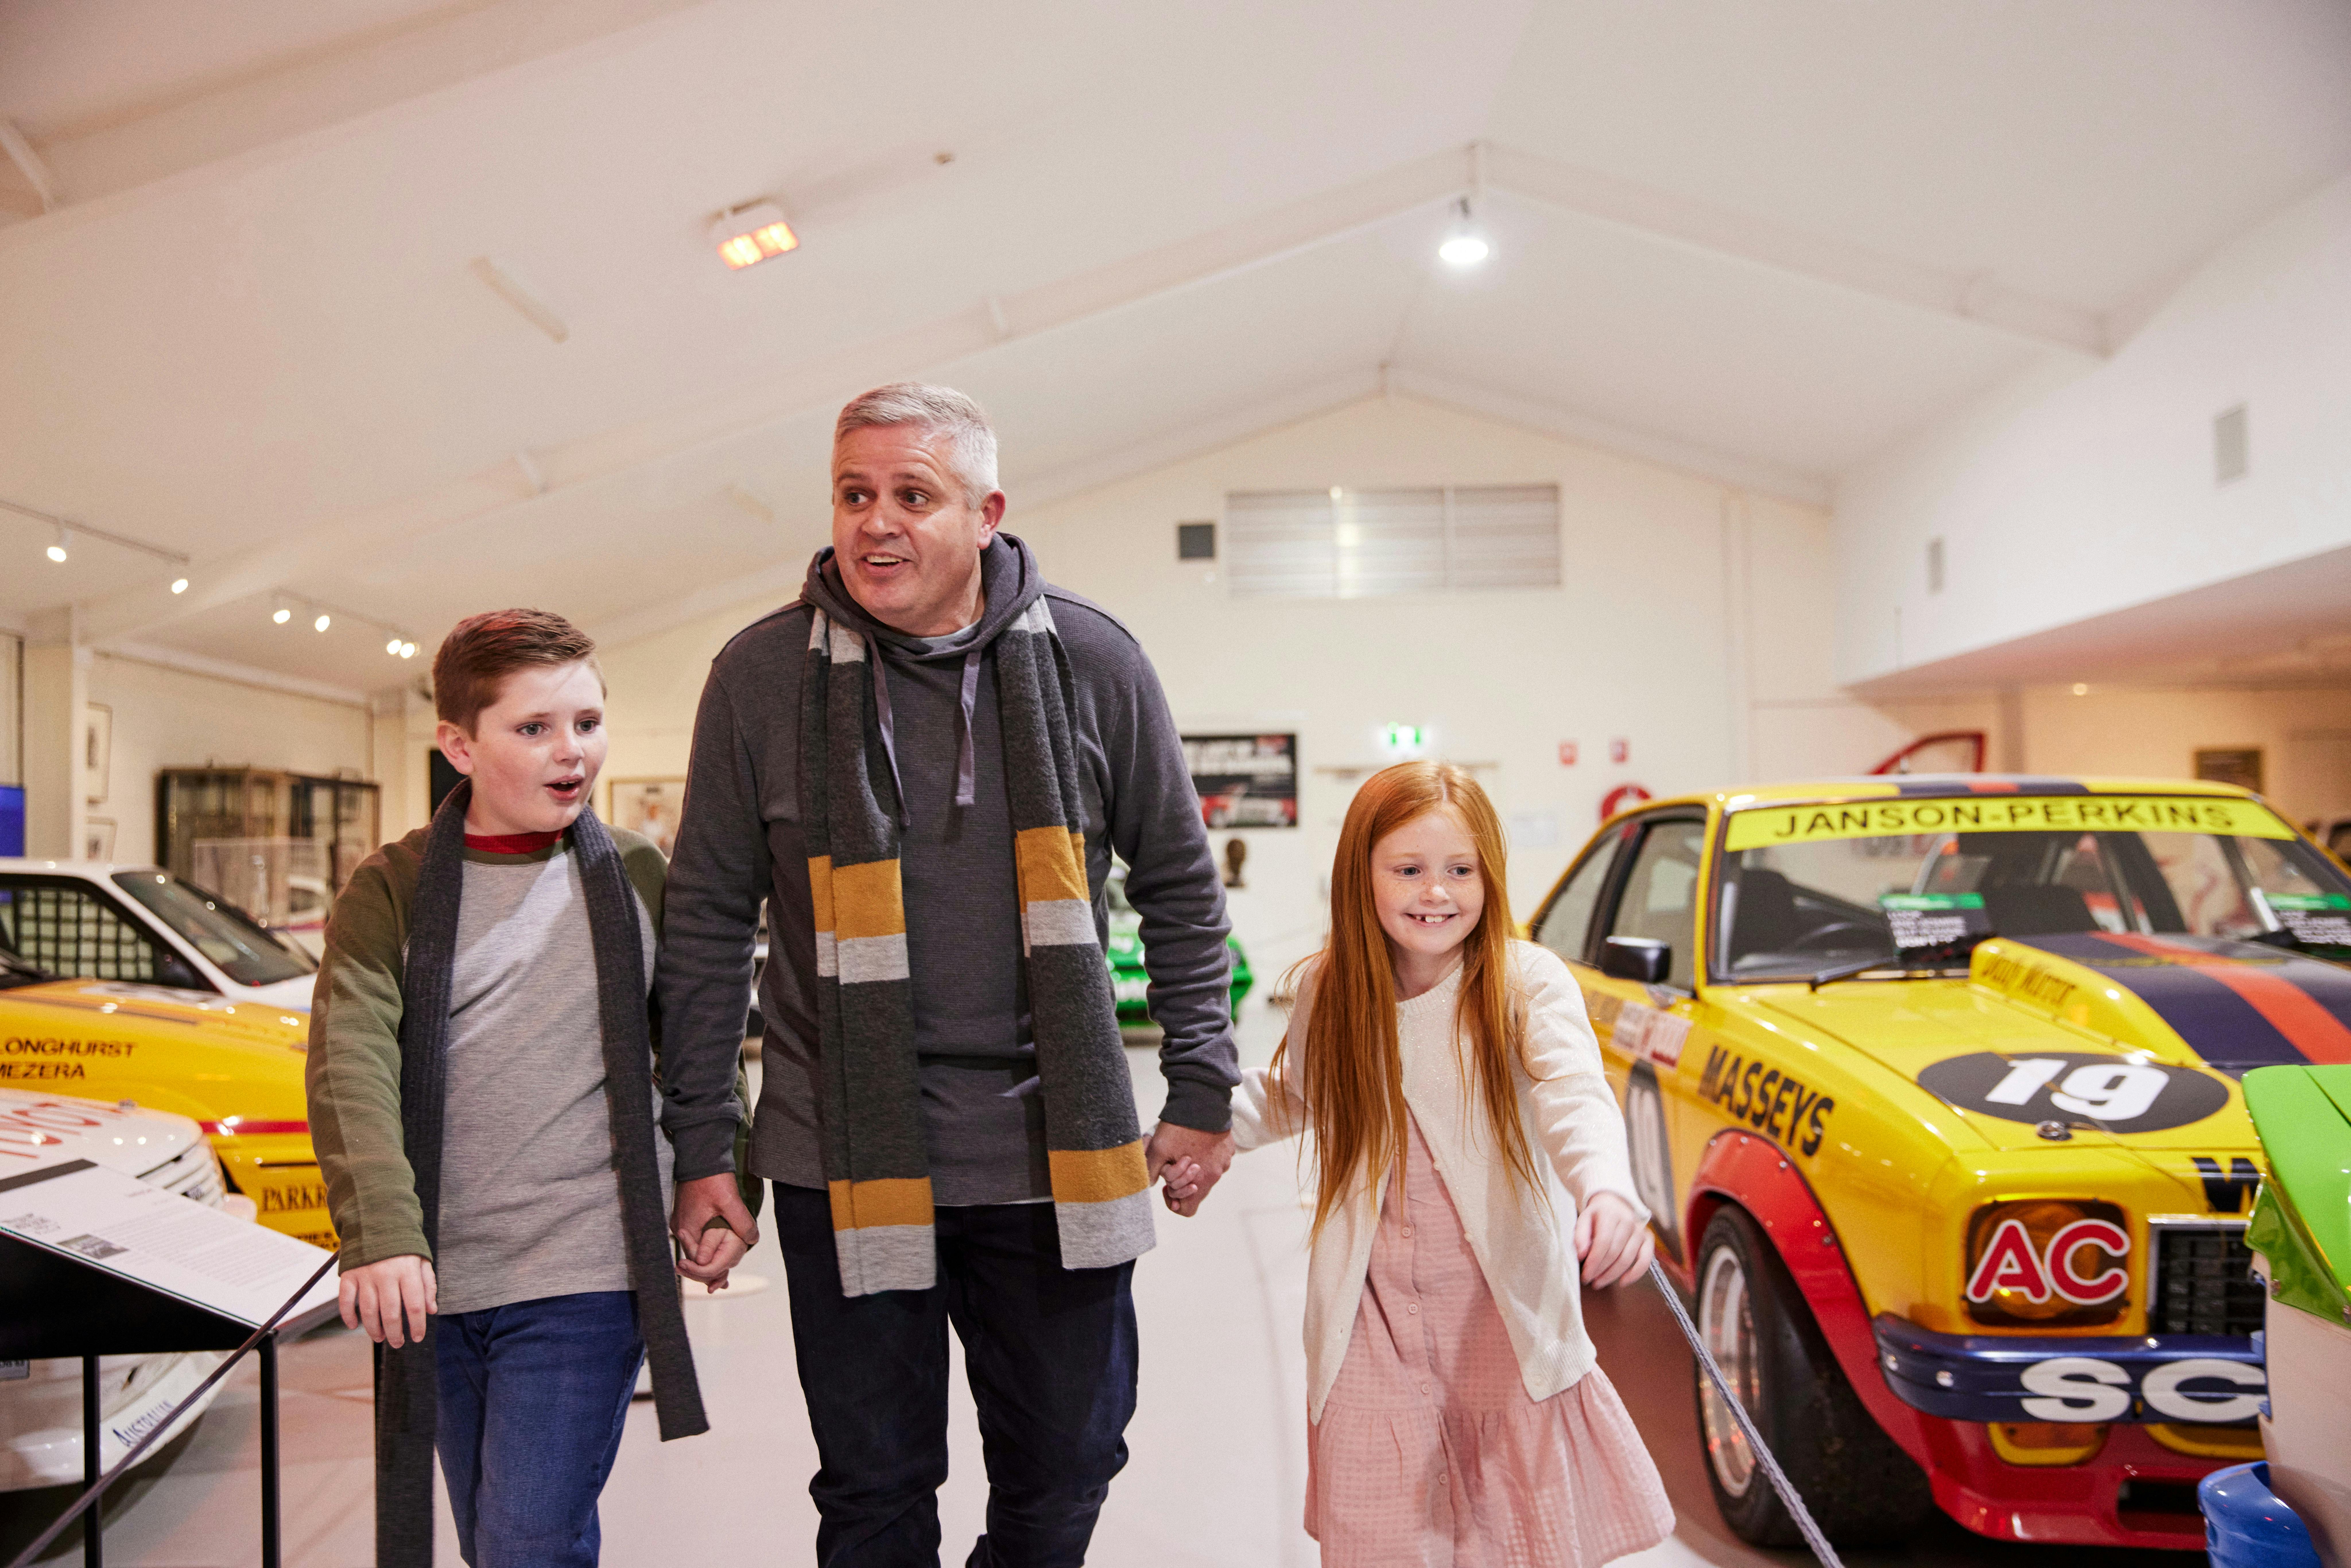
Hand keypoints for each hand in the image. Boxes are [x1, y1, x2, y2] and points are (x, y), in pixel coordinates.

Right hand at [339, 1254, 436, 1346]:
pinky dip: (348, 1315)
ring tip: (380, 1338)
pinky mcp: (349, 1274)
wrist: (378, 1221)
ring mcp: (365, 1275)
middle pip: (390, 1312)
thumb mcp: (422, 1260)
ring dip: (374, 1329)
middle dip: (395, 1333)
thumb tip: (431, 1310)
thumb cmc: (403, 1245)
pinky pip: (346, 1300)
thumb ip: (428, 1285)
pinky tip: (353, 1325)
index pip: (415, 1305)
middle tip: (398, 1343)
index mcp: (407, 1270)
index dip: (417, 1325)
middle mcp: (386, 1274)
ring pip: (368, 1310)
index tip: (417, 1337)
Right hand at [672, 1172, 759, 1288]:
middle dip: (708, 1270)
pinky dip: (703, 1248)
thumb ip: (742, 1222)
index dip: (712, 1273)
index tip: (722, 1283)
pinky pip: (694, 1238)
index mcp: (688, 1229)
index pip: (698, 1262)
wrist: (700, 1156)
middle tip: (722, 1284)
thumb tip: (752, 1241)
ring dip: (707, 1260)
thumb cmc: (712, 1177)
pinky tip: (713, 1255)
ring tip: (720, 1277)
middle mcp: (680, 1229)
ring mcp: (681, 1222)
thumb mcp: (730, 1201)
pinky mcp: (685, 1216)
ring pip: (694, 1249)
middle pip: (694, 1259)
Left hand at [1145, 1121, 1233, 1217]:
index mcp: (1200, 1181)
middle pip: (1197, 1189)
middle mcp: (1216, 1174)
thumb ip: (1150, 1171)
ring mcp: (1225, 1160)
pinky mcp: (1228, 1148)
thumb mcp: (1158, 1149)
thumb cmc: (1180, 1127)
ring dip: (1195, 1167)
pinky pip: (1216, 1158)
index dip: (1175, 1203)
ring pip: (1206, 1173)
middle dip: (1183, 1181)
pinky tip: (1195, 1139)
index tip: (1166, 1187)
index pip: (1188, 1210)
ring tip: (1183, 1148)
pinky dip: (1205, 1154)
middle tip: (1172, 1163)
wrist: (1202, 1100)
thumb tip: (1148, 1184)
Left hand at [1574, 1192, 1653, 1288]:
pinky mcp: (1648, 1239)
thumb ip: (1579, 1236)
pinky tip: (1623, 1282)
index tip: (1585, 1274)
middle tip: (1589, 1280)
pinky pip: (1645, 1260)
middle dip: (1600, 1270)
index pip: (1603, 1242)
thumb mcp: (1583, 1220)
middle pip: (1614, 1252)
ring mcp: (1639, 1230)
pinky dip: (1635, 1274)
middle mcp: (1627, 1221)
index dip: (1594, 1262)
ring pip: (1627, 1259)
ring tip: (1599, 1281)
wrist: (1614, 1204)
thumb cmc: (1597, 1216)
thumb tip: (1581, 1255)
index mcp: (1610, 1214)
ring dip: (1612, 1274)